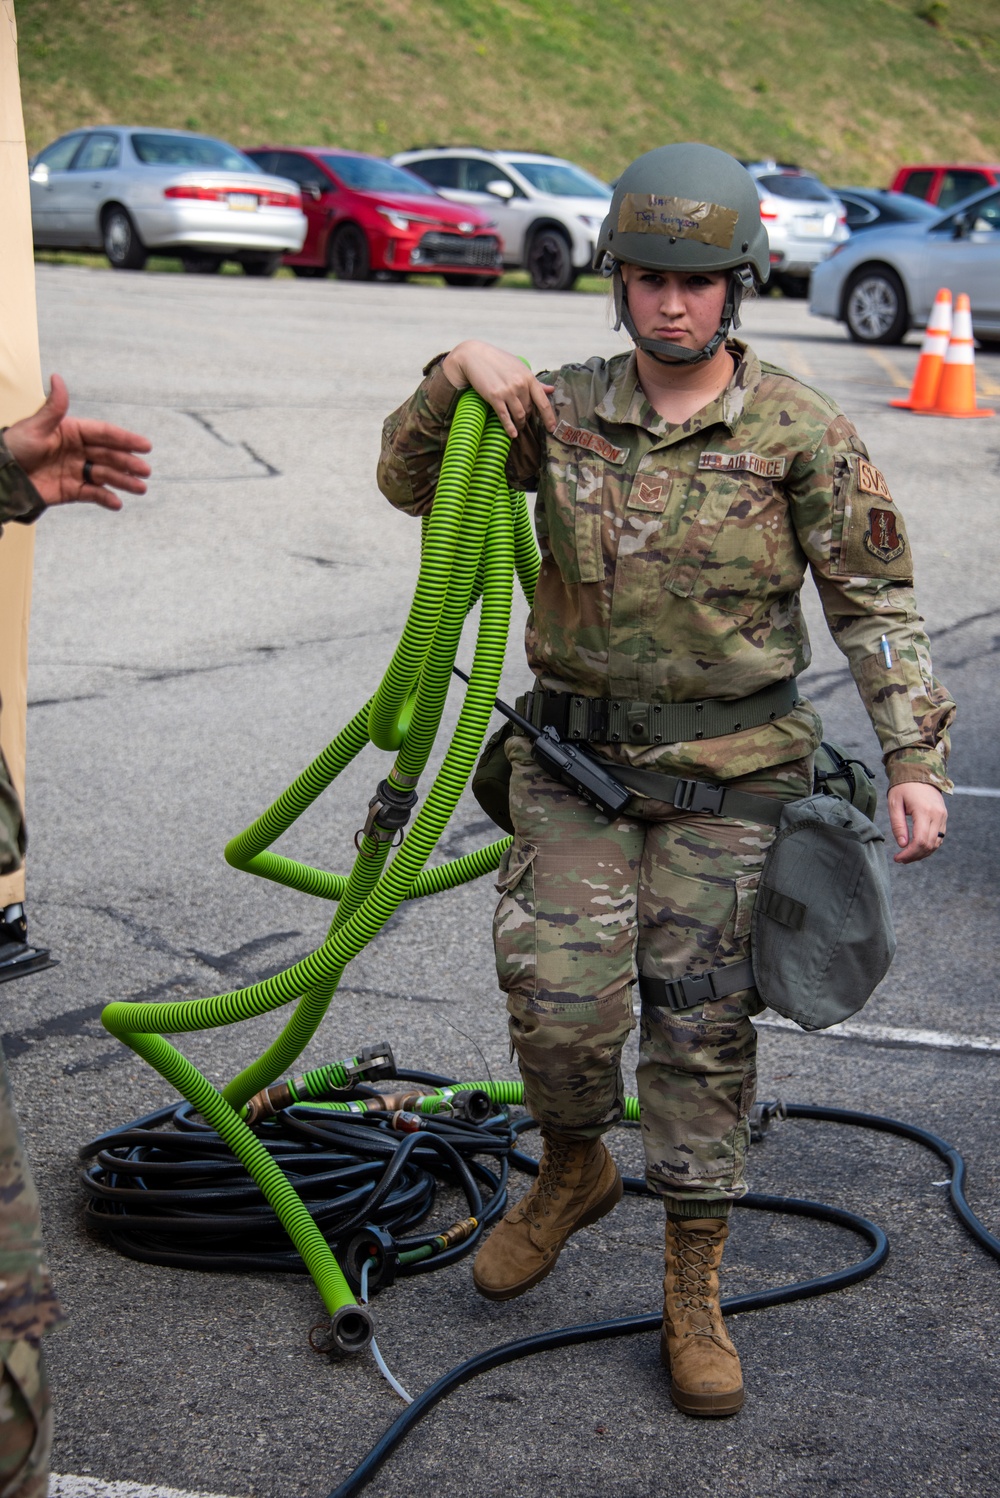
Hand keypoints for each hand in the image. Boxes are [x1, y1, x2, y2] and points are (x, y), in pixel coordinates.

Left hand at [4, 374, 150, 510]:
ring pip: (105, 475)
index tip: (145, 445)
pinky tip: (117, 503)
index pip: (104, 434)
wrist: (2, 476)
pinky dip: (105, 499)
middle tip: (145, 470)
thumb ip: (54, 406)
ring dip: (123, 481)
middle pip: (109, 456)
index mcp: (72, 432)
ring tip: (140, 488)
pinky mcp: (71, 490)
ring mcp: (75, 471)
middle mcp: (78, 451)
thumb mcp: (36, 426)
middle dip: (128, 463)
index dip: (125, 439)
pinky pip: (92, 494)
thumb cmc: (15, 447)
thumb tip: (57, 377)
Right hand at [441, 340, 555, 439]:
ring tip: (519, 426)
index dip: (549, 417)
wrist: (475, 356)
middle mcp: (520, 385)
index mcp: (528, 377)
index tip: (552, 428)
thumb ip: (535, 381)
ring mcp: (507, 391)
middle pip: (529, 410)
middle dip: (528, 417)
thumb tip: (551, 389)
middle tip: (524, 420)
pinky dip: (510, 427)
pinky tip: (512, 434)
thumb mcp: (519, 368)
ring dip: (520, 424)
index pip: (543, 401)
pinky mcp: (495, 397)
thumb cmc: (498, 361)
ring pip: (519, 415)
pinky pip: (505, 417)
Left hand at [887, 782, 947, 863]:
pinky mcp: (944, 817)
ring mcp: (943, 817)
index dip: (909, 854)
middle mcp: (937, 815)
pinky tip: (916, 848)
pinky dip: (929, 846)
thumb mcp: (894, 804)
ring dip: (922, 853)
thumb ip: (898, 825)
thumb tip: (902, 845)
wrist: (920, 772)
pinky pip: (939, 837)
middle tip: (900, 859)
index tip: (897, 858)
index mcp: (924, 811)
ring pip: (936, 844)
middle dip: (914, 856)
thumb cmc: (903, 787)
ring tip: (907, 855)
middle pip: (929, 845)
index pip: (921, 841)